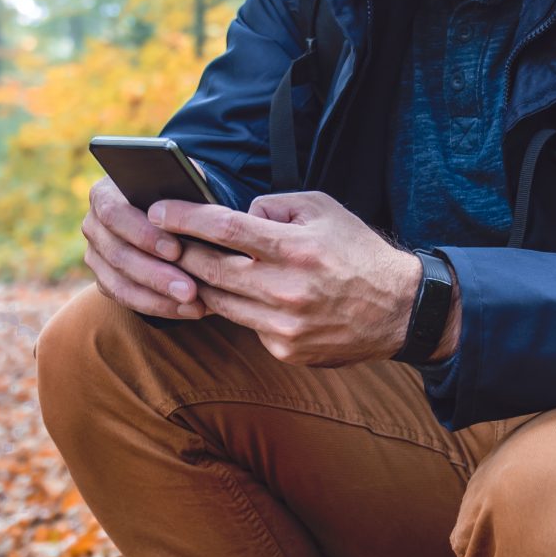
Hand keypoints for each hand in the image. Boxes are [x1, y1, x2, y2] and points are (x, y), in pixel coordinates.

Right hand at [81, 177, 204, 318]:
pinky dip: (158, 306)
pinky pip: (126, 299)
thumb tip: (199, 213)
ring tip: (193, 303)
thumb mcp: (182, 184)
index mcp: (106, 193)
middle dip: (156, 275)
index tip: (176, 250)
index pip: (115, 214)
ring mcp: (96, 255)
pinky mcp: (104, 279)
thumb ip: (184, 194)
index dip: (143, 234)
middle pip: (118, 254)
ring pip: (119, 283)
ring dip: (159, 297)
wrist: (173, 212)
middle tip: (190, 290)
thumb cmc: (180, 193)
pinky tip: (187, 310)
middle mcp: (94, 224)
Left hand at [151, 191, 452, 366]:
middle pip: (209, 269)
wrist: (399, 310)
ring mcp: (283, 326)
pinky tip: (240, 295)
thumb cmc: (357, 251)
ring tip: (188, 266)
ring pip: (219, 301)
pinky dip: (238, 307)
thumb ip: (274, 206)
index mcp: (295, 248)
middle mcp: (285, 289)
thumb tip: (238, 216)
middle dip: (177, 253)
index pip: (224, 228)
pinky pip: (245, 325)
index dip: (183, 218)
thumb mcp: (323, 209)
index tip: (156, 210)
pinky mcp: (285, 350)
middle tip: (158, 240)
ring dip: (199, 283)